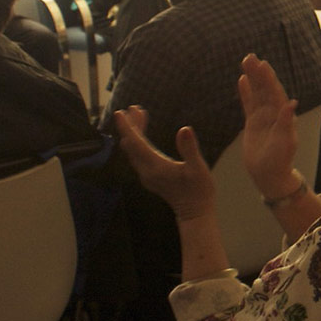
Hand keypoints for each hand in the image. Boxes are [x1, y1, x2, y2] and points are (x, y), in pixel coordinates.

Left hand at [114, 106, 215, 221]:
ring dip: (134, 133)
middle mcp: (146, 171)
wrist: (195, 212)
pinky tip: (143, 135)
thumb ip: (190, 149)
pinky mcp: (150, 177)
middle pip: (131, 145)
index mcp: (155, 167)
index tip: (120, 112)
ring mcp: (146, 175)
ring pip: (133, 150)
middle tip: (134, 108)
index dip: (128, 127)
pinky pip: (137, 155)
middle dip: (131, 126)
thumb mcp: (198, 169)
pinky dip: (138, 142)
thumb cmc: (199, 191)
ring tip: (140, 115)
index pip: (136, 143)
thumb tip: (184, 129)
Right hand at [237, 53, 300, 198]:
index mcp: (283, 115)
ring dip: (252, 78)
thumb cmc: (280, 160)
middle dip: (258, 73)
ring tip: (245, 62)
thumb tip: (291, 102)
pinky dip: (246, 92)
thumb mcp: (285, 141)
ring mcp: (263, 117)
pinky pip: (248, 103)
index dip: (269, 78)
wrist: (270, 174)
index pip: (275, 92)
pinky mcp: (253, 123)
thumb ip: (286, 122)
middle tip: (250, 57)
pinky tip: (241, 80)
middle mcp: (274, 113)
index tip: (262, 64)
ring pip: (257, 93)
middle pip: (265, 88)